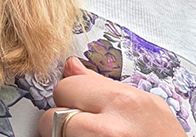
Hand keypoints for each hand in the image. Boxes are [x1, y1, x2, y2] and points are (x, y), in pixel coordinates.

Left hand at [38, 57, 185, 136]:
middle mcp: (108, 129)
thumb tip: (72, 66)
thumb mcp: (144, 104)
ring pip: (53, 135)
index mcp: (124, 102)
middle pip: (52, 116)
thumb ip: (105, 85)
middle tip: (81, 123)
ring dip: (65, 135)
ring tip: (89, 135)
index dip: (70, 93)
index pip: (68, 86)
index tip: (77, 99)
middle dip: (60, 119)